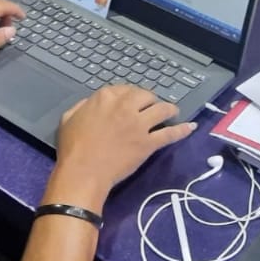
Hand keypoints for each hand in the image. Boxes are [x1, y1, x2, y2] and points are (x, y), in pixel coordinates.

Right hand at [47, 86, 194, 210]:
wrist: (84, 171)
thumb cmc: (72, 147)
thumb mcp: (69, 118)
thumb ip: (83, 106)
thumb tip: (92, 103)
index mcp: (106, 97)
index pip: (125, 89)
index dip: (131, 95)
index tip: (133, 101)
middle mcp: (125, 106)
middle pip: (146, 96)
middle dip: (150, 100)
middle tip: (151, 106)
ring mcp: (139, 124)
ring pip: (161, 110)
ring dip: (169, 109)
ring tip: (173, 111)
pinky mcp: (149, 143)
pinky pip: (170, 134)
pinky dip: (182, 130)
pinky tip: (190, 127)